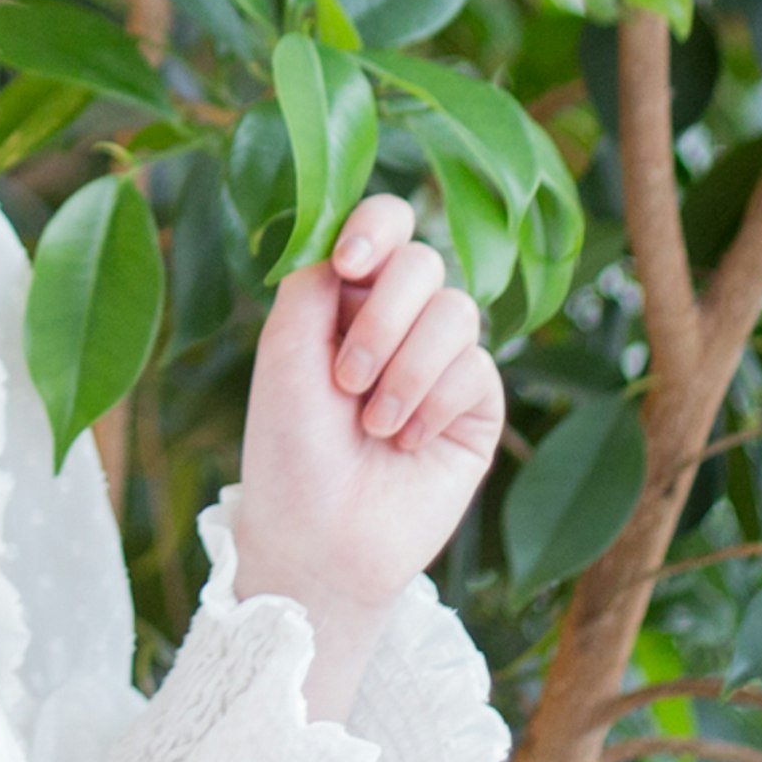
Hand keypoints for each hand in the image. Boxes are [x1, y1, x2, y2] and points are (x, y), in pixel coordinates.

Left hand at [231, 195, 505, 721]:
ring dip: (407, 370)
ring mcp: (442, 362)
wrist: (322, 536)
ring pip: (457, 312)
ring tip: (374, 424)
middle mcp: (398, 322)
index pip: (384, 225)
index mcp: (347, 299)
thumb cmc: (289, 449)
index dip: (377, 225)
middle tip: (346, 380)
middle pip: (424, 262)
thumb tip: (357, 244)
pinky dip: (435, 403)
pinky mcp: (478, 406)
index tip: (351, 260)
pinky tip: (406, 442)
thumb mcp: (283, 351)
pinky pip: (478, 368)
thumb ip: (314, 279)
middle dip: (383, 319)